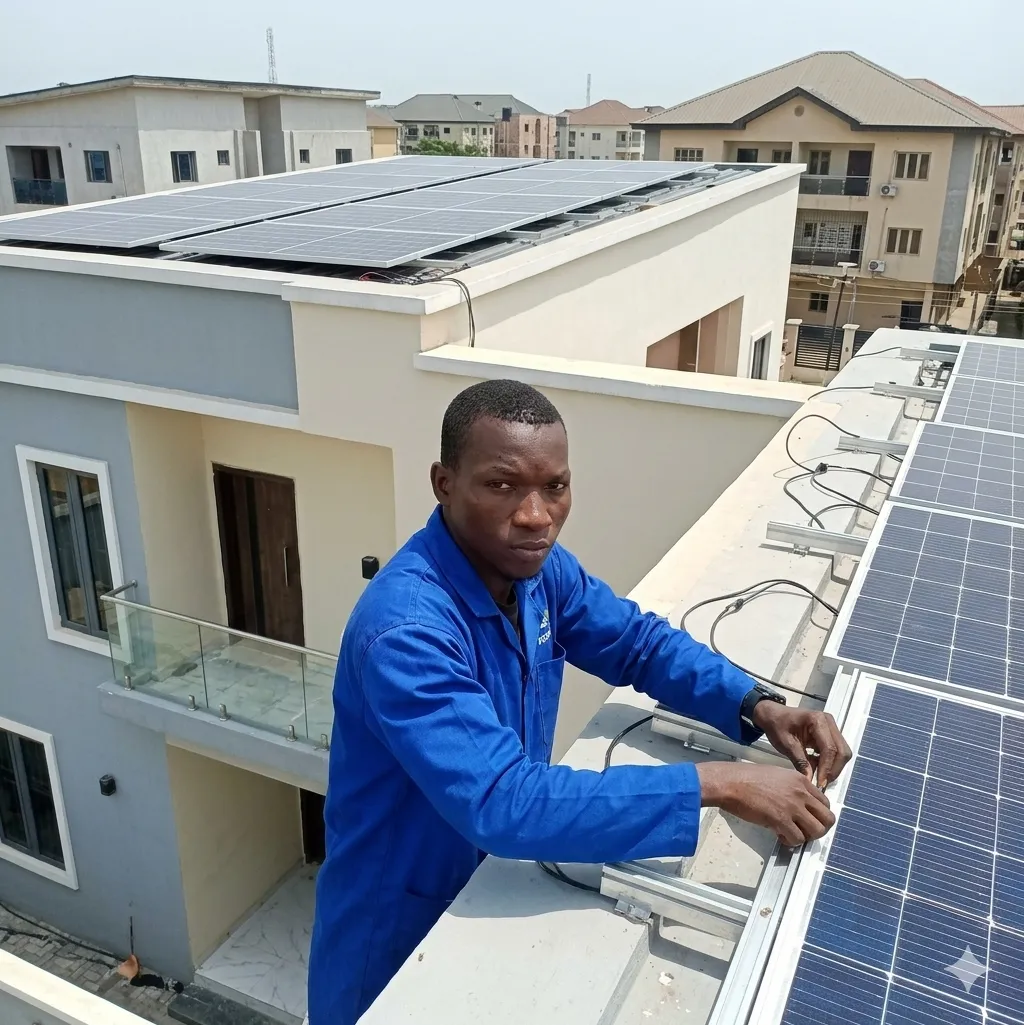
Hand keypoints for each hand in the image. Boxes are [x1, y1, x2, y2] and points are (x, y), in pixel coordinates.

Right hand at [696, 761, 835, 845]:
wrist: (730, 782)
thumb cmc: (746, 778)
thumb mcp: (776, 775)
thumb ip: (791, 788)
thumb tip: (797, 804)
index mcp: (800, 780)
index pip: (825, 802)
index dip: (818, 815)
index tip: (807, 819)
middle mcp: (801, 792)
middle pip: (828, 818)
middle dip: (818, 828)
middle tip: (804, 830)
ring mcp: (792, 806)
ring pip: (817, 831)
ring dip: (806, 836)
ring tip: (791, 834)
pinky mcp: (781, 819)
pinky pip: (798, 839)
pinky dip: (790, 842)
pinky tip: (779, 835)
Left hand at [751, 701, 851, 789]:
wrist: (773, 715)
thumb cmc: (777, 725)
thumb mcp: (785, 744)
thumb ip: (800, 761)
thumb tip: (810, 780)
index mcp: (817, 720)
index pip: (829, 748)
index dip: (827, 768)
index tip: (820, 783)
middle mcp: (829, 722)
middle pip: (842, 751)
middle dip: (834, 769)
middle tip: (822, 783)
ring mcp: (831, 728)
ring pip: (842, 753)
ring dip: (833, 767)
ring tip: (818, 777)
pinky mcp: (830, 735)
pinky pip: (836, 752)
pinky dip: (829, 763)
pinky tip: (816, 767)